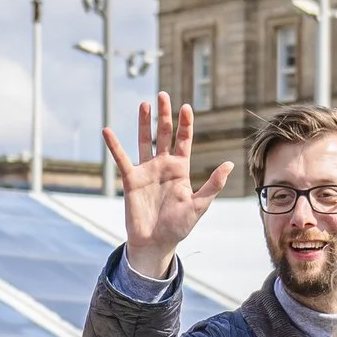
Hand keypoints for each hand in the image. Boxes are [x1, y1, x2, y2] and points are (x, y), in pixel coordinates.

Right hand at [106, 93, 232, 278]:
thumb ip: (213, 184)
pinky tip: (107, 131)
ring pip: (144, 141)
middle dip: (164, 115)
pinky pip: (121, 158)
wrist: (156, 242)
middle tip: (163, 94)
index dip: (185, 124)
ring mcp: (146, 170)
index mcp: (181, 169)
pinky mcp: (131, 179)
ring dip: (144, 122)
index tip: (186, 107)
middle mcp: (163, 165)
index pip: (184, 140)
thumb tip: (229, 164)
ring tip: (144, 104)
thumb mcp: (199, 205)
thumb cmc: (179, 226)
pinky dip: (114, 145)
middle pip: (164, 134)